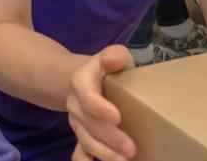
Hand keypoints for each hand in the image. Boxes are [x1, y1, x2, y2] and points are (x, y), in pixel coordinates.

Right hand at [69, 46, 134, 160]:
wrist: (90, 80)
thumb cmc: (110, 68)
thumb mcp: (115, 55)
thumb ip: (115, 55)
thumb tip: (111, 62)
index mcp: (82, 81)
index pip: (86, 94)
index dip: (98, 107)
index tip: (117, 117)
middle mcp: (76, 104)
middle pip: (88, 123)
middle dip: (109, 138)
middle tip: (130, 149)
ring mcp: (77, 122)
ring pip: (85, 140)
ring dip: (103, 153)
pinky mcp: (82, 136)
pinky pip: (78, 152)